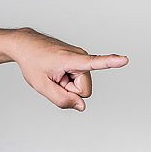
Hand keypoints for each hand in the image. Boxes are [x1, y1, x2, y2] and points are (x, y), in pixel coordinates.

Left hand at [10, 28, 127, 111]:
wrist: (25, 45)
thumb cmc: (32, 62)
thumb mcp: (41, 85)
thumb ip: (61, 99)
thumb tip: (82, 106)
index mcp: (72, 59)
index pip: (94, 62)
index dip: (110, 62)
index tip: (124, 59)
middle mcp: (81, 56)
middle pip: (84, 90)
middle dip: (70, 90)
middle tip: (55, 79)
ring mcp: (82, 58)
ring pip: (82, 87)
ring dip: (68, 86)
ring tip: (56, 75)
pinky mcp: (81, 61)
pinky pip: (79, 81)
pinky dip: (68, 81)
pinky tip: (59, 73)